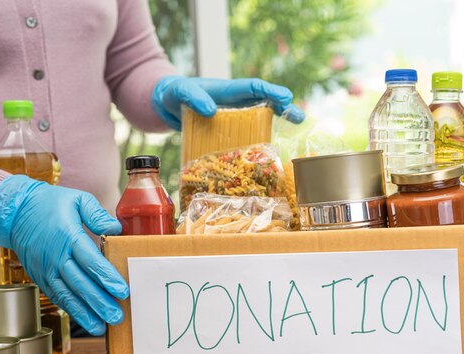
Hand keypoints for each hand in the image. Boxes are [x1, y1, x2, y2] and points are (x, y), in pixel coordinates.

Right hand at [0, 175, 128, 335]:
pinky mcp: (40, 276)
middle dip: (99, 302)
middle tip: (117, 316)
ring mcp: (46, 269)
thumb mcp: (78, 199)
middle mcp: (55, 256)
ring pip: (67, 294)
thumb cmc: (52, 204)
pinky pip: (57, 296)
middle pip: (80, 283)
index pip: (90, 261)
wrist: (16, 210)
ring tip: (102, 326)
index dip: (106, 277)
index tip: (122, 291)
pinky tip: (85, 320)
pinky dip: (71, 309)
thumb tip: (116, 229)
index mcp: (67, 236)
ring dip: (85, 312)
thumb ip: (98, 214)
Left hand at [151, 76, 304, 130]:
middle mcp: (234, 103)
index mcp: (227, 90)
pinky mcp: (227, 132)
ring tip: (294, 132)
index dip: (270, 91)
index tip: (285, 98)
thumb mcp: (180, 92)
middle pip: (264, 102)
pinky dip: (257, 143)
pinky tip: (267, 155)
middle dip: (283, 107)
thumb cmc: (173, 93)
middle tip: (299, 117)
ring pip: (259, 120)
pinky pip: (245, 136)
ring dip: (276, 126)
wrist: (164, 105)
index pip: (253, 87)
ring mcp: (232, 118)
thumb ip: (193, 97)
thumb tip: (211, 110)